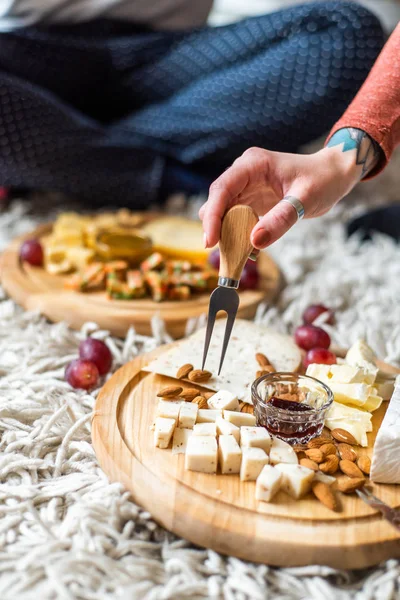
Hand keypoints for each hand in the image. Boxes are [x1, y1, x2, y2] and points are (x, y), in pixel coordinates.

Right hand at [199, 145, 361, 248]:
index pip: (222, 189)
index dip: (212, 216)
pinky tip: (249, 250)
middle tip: (223, 254)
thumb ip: (280, 219)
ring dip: (226, 234)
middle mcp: (243, 174)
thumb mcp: (305, 199)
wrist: (333, 175)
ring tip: (236, 254)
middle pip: (216, 202)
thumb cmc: (322, 179)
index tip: (210, 241)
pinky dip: (238, 236)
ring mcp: (245, 188)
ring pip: (222, 214)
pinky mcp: (250, 201)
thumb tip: (255, 242)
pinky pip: (235, 221)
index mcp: (252, 164)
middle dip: (216, 228)